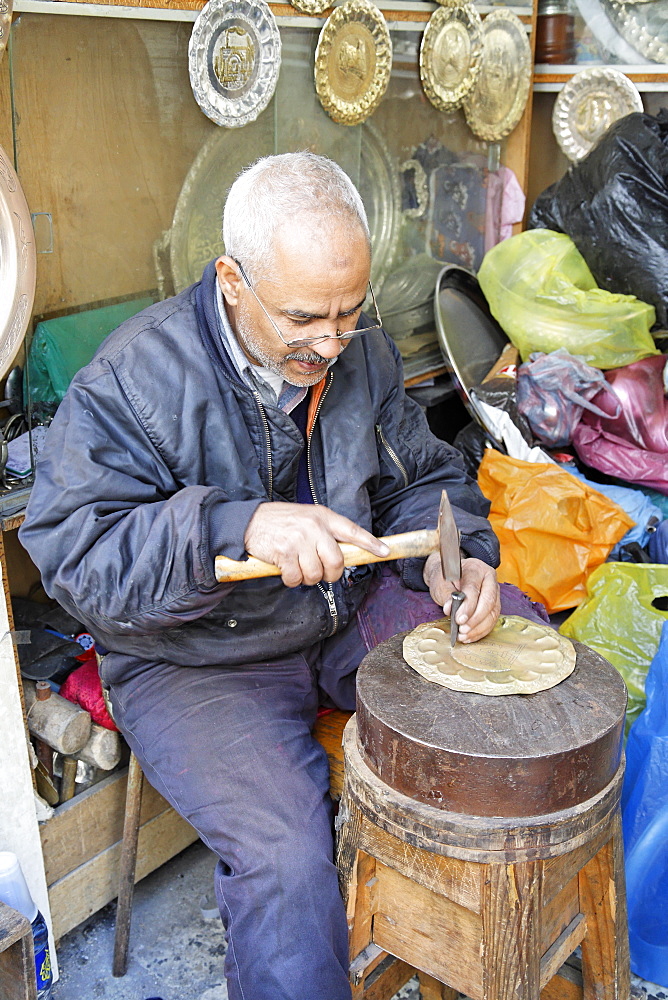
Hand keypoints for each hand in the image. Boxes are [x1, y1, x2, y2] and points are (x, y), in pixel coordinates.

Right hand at [244, 502, 389, 587]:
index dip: (370, 543)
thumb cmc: (280, 522)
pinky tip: (285, 569)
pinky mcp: (284, 553)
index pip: (352, 531)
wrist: (249, 521)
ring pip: (315, 574)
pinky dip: (291, 580)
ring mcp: (299, 540)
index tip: (384, 551)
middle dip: (330, 574)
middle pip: (336, 561)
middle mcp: (313, 527)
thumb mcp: (307, 517)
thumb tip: (342, 554)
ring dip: (307, 578)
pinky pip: (296, 578)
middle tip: (321, 573)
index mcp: (322, 517)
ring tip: (297, 568)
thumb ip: (325, 532)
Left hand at [422, 553, 499, 642]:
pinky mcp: (495, 604)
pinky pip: (492, 620)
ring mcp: (495, 592)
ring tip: (464, 636)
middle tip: (462, 630)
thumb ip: (446, 595)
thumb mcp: (441, 582)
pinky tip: (470, 636)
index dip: (467, 607)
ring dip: (479, 628)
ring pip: (492, 613)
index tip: (458, 619)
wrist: (452, 576)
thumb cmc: (447, 577)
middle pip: (488, 602)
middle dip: (475, 619)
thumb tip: (450, 609)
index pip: (474, 589)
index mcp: (475, 569)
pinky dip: (481, 630)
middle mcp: (489, 579)